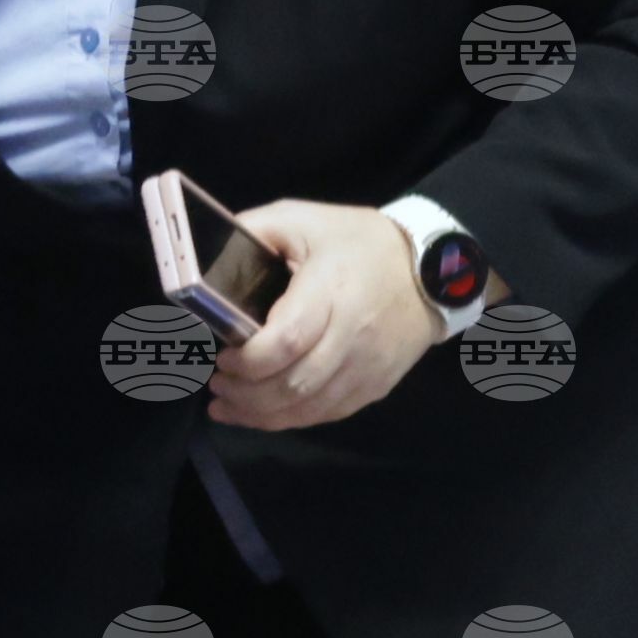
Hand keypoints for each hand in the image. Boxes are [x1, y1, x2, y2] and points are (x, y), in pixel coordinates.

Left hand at [207, 198, 440, 430]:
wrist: (433, 271)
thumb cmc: (360, 242)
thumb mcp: (303, 218)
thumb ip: (252, 231)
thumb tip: (204, 256)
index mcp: (330, 290)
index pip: (286, 340)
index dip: (247, 359)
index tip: (222, 356)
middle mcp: (352, 336)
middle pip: (293, 384)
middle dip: (244, 394)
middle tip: (216, 384)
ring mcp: (366, 368)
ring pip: (307, 409)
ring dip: (260, 415)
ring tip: (227, 405)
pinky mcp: (374, 387)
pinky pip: (326, 414)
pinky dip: (289, 420)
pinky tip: (262, 414)